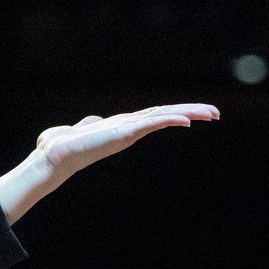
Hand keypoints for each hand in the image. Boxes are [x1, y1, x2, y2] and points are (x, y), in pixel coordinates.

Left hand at [0, 103, 219, 223]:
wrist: (53, 155)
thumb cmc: (60, 146)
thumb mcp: (78, 130)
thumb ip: (87, 125)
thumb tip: (91, 123)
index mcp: (122, 126)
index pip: (153, 116)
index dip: (174, 113)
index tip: (193, 114)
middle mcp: (129, 128)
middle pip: (165, 115)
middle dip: (191, 113)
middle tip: (215, 113)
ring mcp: (128, 131)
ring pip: (164, 117)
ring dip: (189, 114)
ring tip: (212, 113)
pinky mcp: (125, 134)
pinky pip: (152, 123)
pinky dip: (170, 120)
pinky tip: (187, 120)